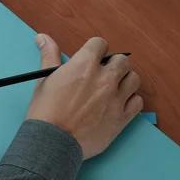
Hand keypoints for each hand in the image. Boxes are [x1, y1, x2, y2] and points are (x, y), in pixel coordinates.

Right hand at [26, 35, 142, 159]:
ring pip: (134, 79)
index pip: (100, 44)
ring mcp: (115, 98)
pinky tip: (118, 103)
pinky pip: (138, 102)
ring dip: (125, 81)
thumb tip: (42, 37)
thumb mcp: (45, 79)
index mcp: (84, 65)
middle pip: (122, 60)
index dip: (95, 49)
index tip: (92, 57)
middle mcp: (104, 78)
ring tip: (113, 88)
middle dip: (113, 64)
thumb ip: (49, 55)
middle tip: (103, 74)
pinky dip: (131, 101)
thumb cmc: (46, 111)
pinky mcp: (121, 118)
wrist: (53, 142)